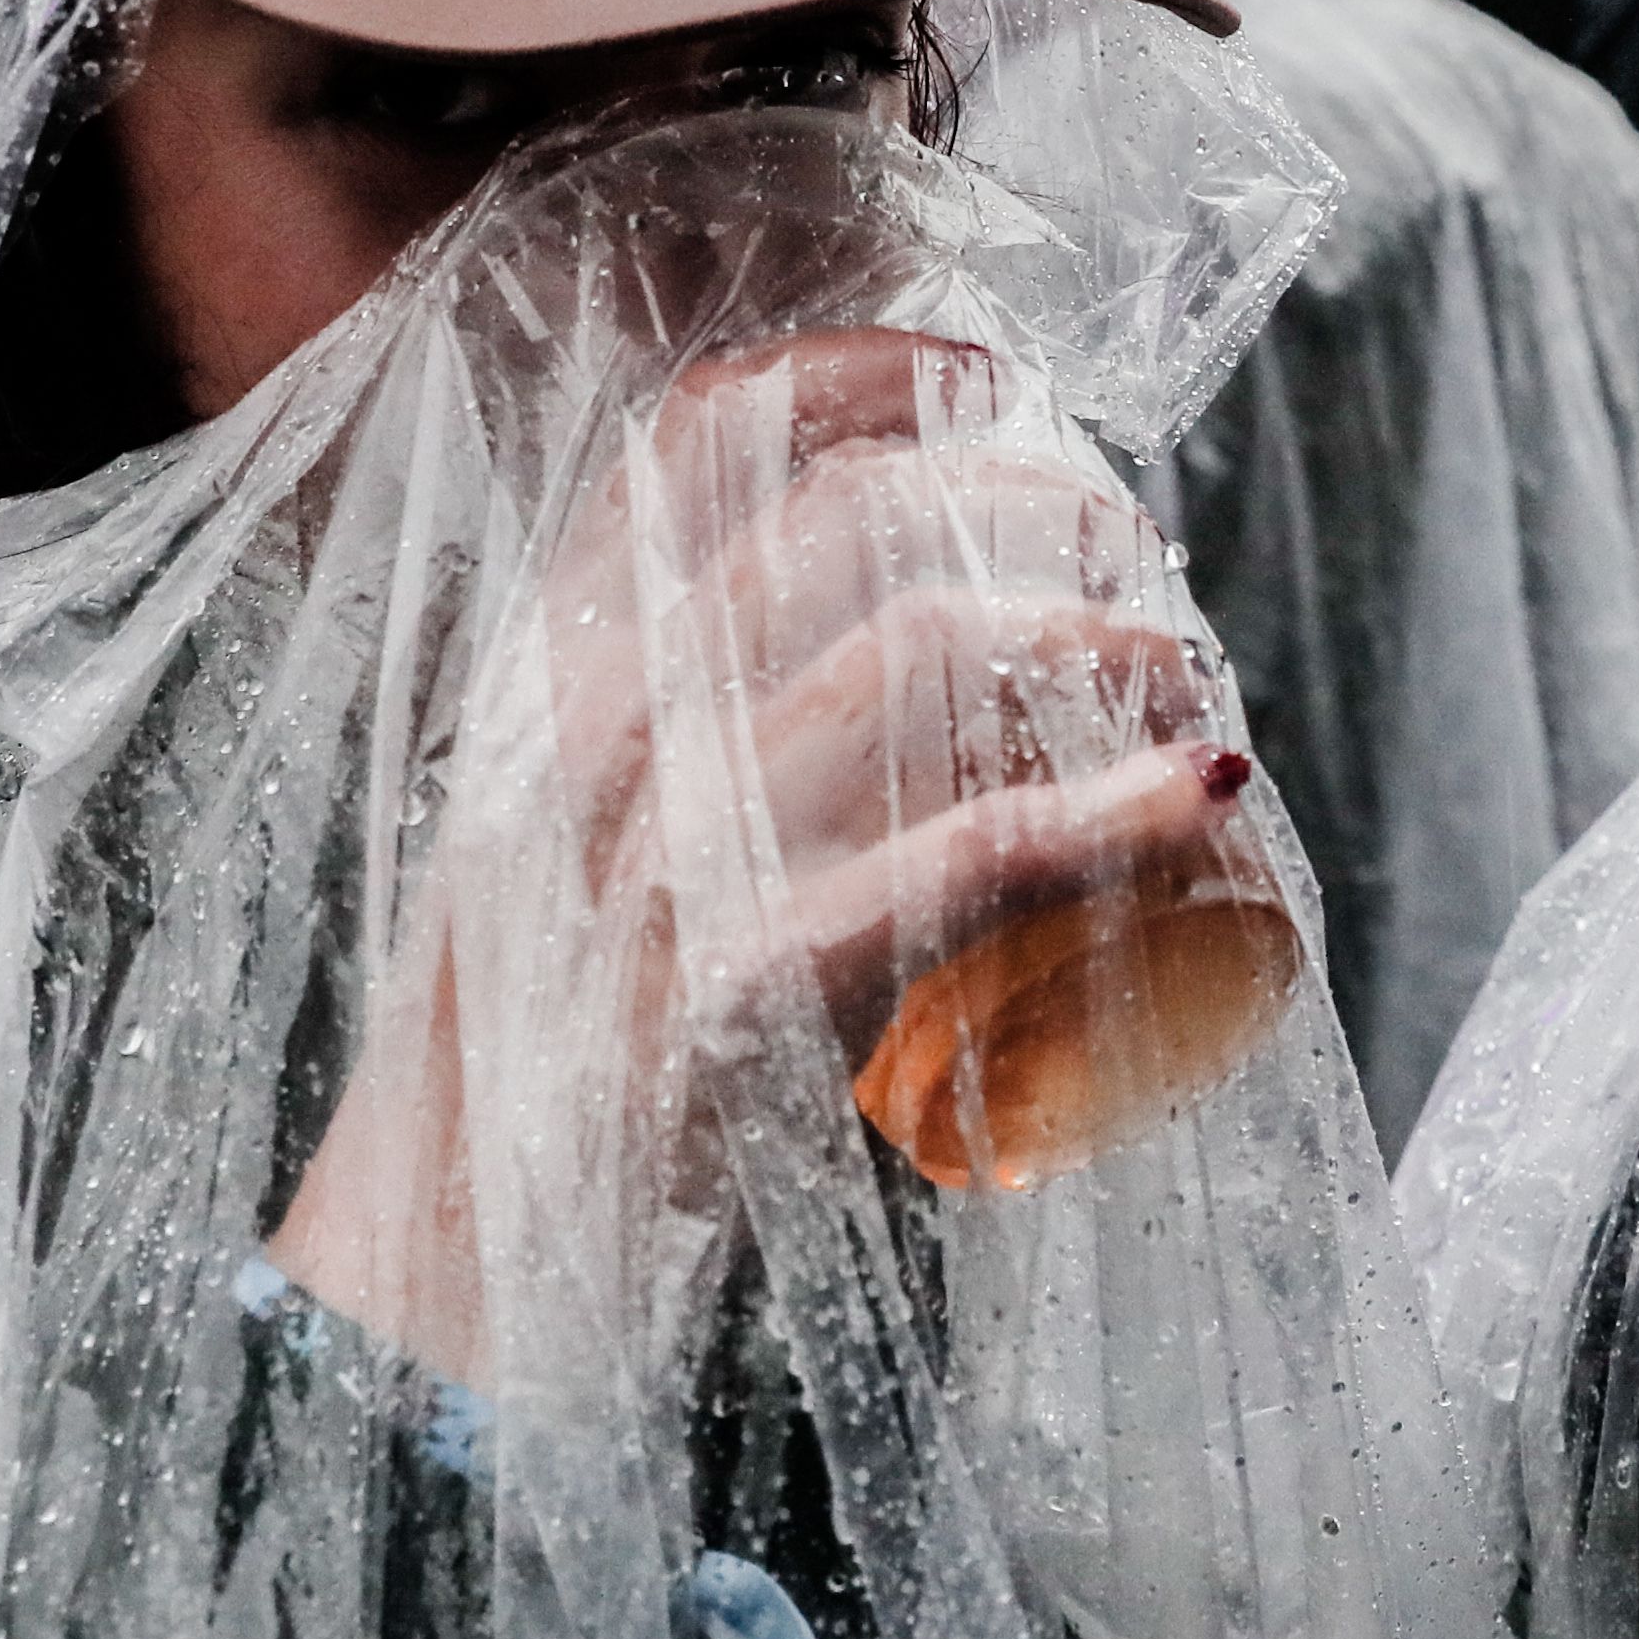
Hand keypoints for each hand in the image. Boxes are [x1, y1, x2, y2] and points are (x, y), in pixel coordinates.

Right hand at [273, 330, 1267, 1368]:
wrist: (441, 1265)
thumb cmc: (551, 1039)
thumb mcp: (574, 831)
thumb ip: (679, 716)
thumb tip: (894, 609)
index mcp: (551, 674)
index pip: (690, 444)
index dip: (851, 373)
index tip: (988, 376)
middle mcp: (593, 736)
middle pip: (839, 523)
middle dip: (1022, 497)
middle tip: (1137, 534)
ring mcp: (658, 860)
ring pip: (912, 657)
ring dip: (1088, 635)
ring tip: (1187, 662)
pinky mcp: (734, 994)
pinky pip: (956, 863)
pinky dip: (1104, 815)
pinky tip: (1197, 795)